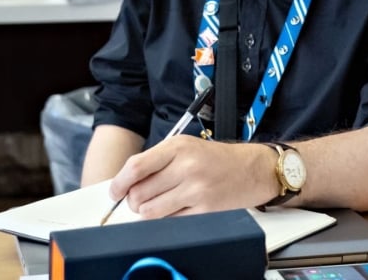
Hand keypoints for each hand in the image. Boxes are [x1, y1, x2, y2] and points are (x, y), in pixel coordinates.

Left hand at [109, 135, 277, 217]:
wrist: (252, 168)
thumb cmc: (217, 158)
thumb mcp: (186, 146)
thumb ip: (157, 160)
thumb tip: (126, 182)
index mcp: (178, 147)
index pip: (136, 166)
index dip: (119, 182)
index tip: (115, 191)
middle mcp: (186, 166)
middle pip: (139, 193)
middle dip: (134, 200)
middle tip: (142, 198)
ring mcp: (196, 189)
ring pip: (150, 212)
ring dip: (149, 212)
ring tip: (161, 203)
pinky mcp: (204, 209)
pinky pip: (169, 222)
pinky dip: (167, 220)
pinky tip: (177, 208)